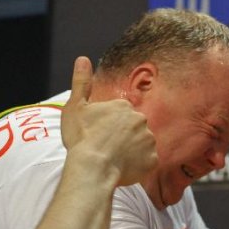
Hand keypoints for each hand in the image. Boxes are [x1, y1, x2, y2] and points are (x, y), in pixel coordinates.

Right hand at [62, 56, 157, 185]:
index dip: (109, 124)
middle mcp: (141, 120)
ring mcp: (148, 140)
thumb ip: (81, 82)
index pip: (120, 113)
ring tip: (114, 160)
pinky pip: (147, 162)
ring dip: (132, 151)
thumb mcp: (75, 106)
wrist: (92, 167)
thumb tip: (83, 58)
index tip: (99, 134)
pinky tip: (123, 169)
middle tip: (106, 148)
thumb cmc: (81, 137)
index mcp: (123, 106)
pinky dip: (138, 166)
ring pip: (141, 144)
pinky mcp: (152, 160)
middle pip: (133, 127)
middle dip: (123, 136)